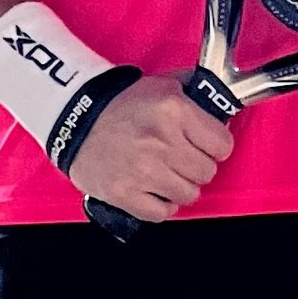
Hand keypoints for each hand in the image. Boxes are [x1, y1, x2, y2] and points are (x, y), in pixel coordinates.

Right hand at [67, 72, 232, 223]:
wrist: (75, 118)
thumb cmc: (118, 103)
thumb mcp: (161, 85)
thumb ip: (194, 96)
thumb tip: (221, 104)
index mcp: (173, 110)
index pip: (222, 144)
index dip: (215, 145)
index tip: (206, 144)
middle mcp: (161, 142)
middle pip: (207, 172)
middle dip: (197, 164)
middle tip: (181, 156)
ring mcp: (144, 171)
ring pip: (189, 195)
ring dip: (180, 185)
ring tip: (165, 171)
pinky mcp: (126, 194)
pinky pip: (163, 212)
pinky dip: (161, 203)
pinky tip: (152, 187)